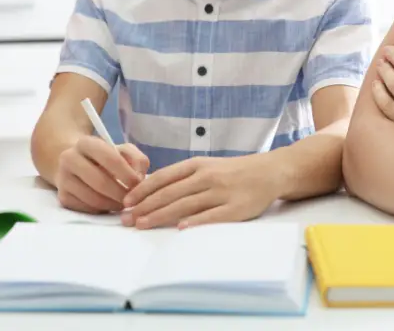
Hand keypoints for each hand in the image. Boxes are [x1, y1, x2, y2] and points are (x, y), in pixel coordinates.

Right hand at [55, 137, 149, 213]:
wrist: (75, 163)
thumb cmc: (104, 157)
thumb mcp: (122, 151)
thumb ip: (137, 159)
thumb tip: (139, 178)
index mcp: (86, 143)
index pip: (110, 158)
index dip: (127, 174)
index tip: (138, 183)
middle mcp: (69, 158)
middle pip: (100, 182)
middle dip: (120, 193)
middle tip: (132, 199)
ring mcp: (63, 178)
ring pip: (93, 198)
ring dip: (112, 204)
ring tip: (123, 204)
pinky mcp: (62, 196)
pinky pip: (86, 208)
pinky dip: (101, 209)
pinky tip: (109, 205)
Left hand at [121, 156, 278, 229]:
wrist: (268, 172)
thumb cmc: (232, 171)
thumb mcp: (206, 166)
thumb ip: (182, 176)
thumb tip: (150, 189)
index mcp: (197, 165)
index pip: (163, 177)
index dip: (142, 190)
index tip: (125, 202)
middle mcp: (206, 177)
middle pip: (170, 193)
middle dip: (145, 206)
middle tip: (127, 219)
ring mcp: (221, 192)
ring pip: (185, 205)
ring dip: (161, 215)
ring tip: (143, 225)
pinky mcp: (236, 208)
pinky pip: (212, 216)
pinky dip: (195, 222)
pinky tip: (180, 228)